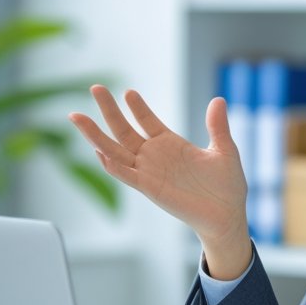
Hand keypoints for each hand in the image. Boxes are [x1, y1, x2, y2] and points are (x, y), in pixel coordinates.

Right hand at [68, 86, 251, 277]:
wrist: (228, 216)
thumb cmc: (227, 186)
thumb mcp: (224, 150)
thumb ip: (217, 126)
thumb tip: (218, 100)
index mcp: (171, 144)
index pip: (147, 121)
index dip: (137, 107)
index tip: (128, 92)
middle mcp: (155, 157)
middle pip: (123, 130)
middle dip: (108, 110)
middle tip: (95, 87)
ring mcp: (150, 172)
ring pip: (115, 150)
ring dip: (95, 134)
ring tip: (77, 116)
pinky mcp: (150, 189)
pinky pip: (126, 175)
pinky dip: (112, 165)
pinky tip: (99, 152)